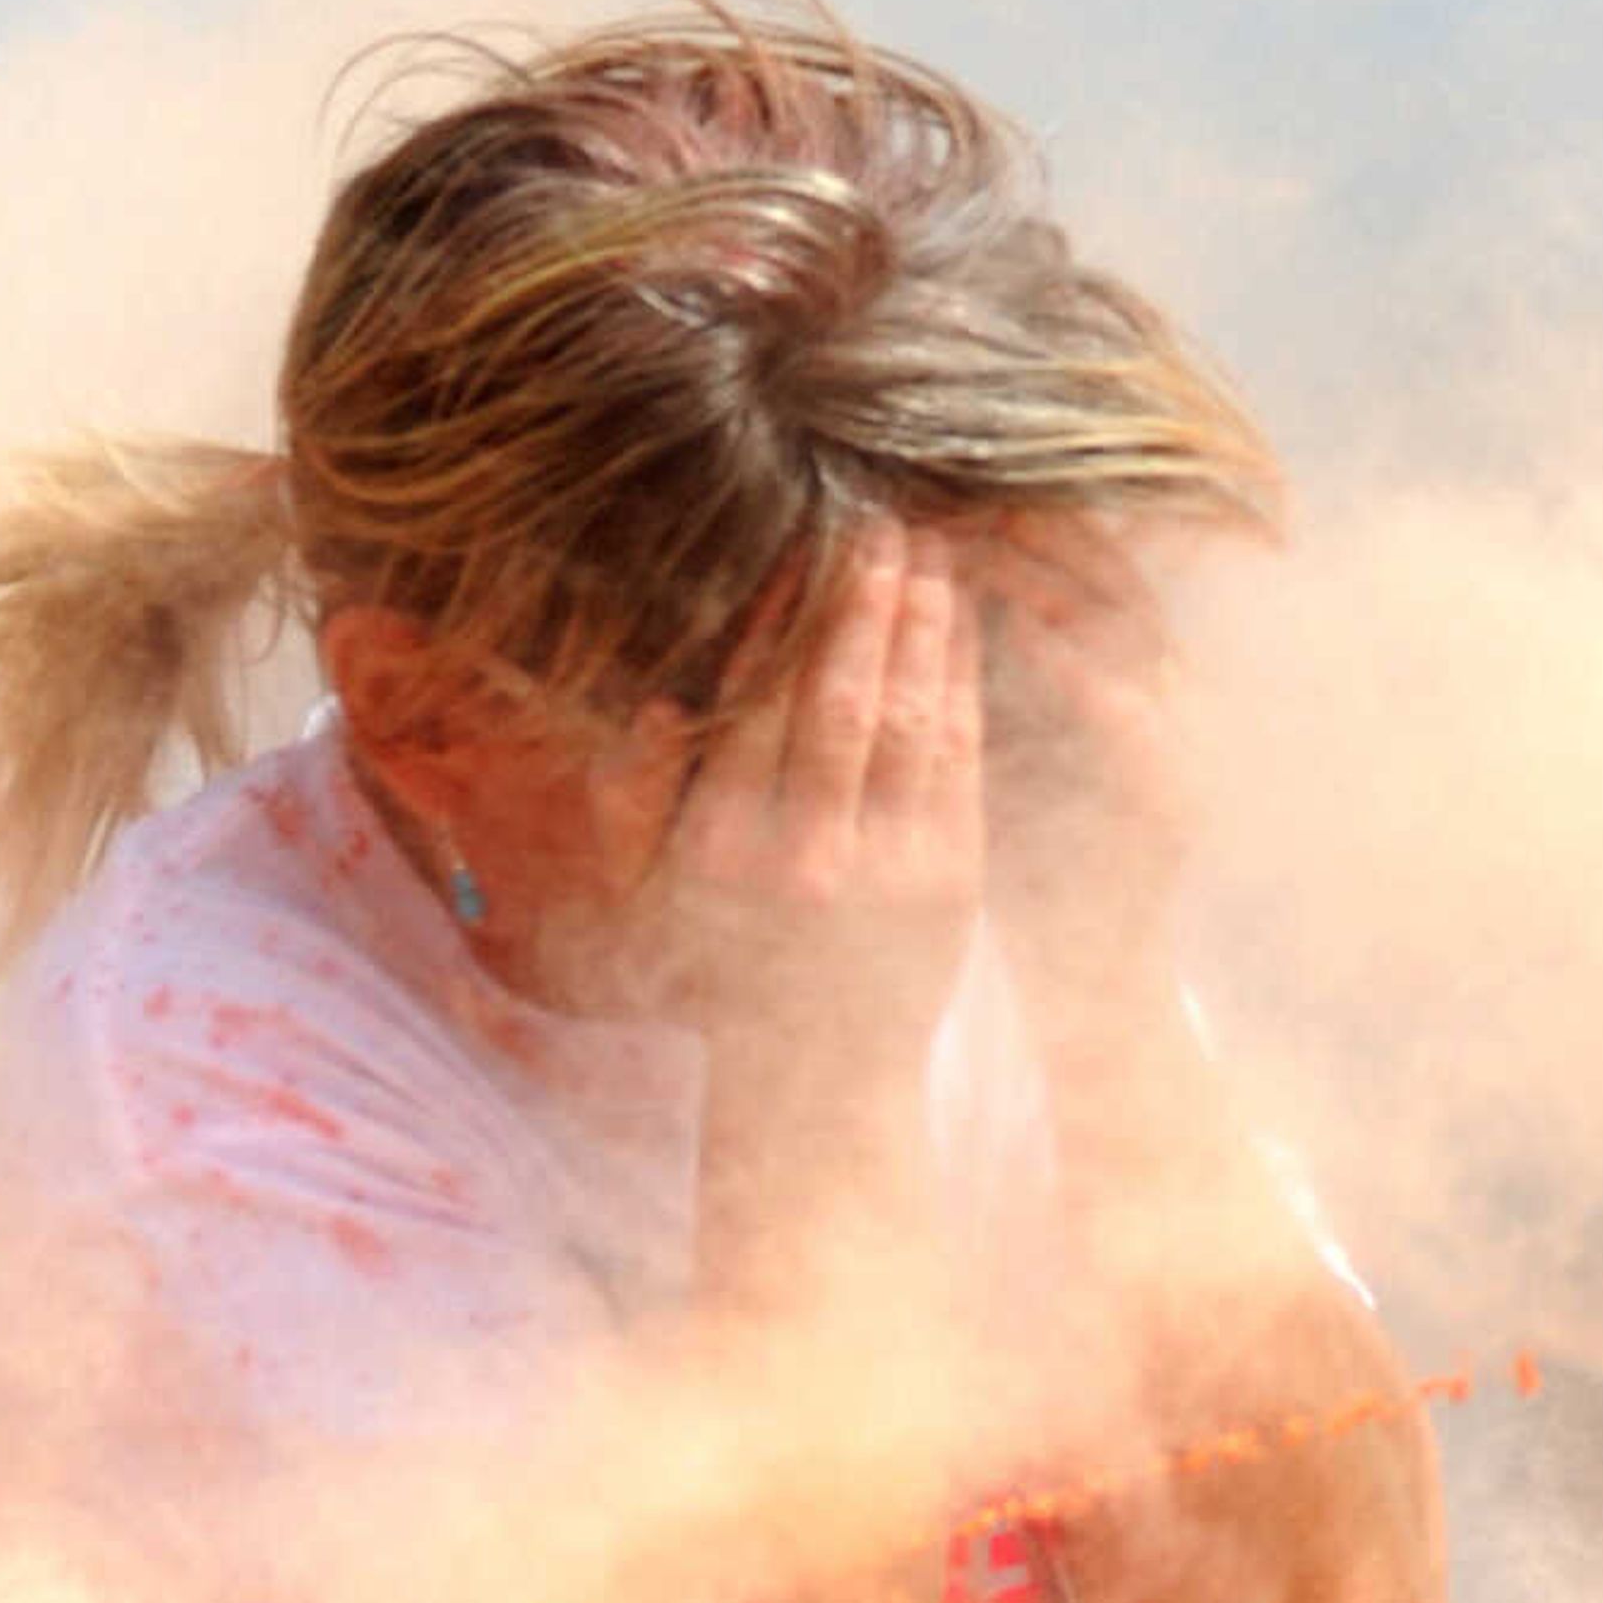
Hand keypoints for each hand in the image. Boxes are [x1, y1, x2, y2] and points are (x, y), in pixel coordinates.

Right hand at [650, 523, 982, 1127]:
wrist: (817, 1084)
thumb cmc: (720, 974)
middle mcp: (800, 858)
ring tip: (930, 548)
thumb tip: (654, 700)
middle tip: (881, 518)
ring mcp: (886, 870)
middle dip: (864, 599)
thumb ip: (639, 800)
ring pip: (908, 716)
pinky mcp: (952, 880)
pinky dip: (962, 683)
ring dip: (923, 625)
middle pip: (838, 696)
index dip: (787, 615)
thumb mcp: (652, 895)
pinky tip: (963, 625)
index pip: (756, 703)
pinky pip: (959, 758)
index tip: (804, 543)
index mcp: (717, 849)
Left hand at [973, 511, 1193, 1022]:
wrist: (1087, 983)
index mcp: (1116, 677)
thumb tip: (901, 581)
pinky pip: (1134, 720)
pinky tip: (1028, 634)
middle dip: (1038, 527)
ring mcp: (1177, 744)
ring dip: (1057, 577)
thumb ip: (974, 671)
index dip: (1018, 518)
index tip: (943, 479)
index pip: (1079, 568)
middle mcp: (1162, 696)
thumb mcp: (996, 749)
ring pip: (1131, 630)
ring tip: (986, 534)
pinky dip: (1082, 670)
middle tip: (960, 483)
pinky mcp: (1172, 801)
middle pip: (1113, 577)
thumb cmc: (1024, 865)